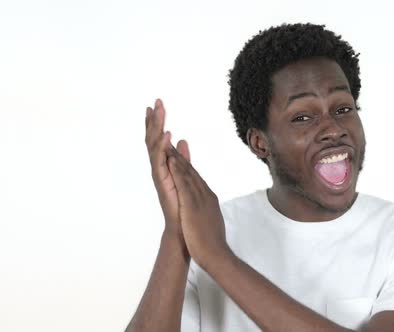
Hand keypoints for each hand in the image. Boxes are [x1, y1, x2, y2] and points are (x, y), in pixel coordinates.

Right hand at [144, 99, 190, 243]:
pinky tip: (167, 134)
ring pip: (154, 146)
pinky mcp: (162, 182)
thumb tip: (183, 141)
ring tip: (157, 111)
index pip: (158, 138)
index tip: (156, 105)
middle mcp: (159, 167)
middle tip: (155, 102)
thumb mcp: (184, 174)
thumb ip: (182, 158)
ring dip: (157, 128)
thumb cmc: (182, 204)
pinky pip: (161, 161)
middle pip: (154, 139)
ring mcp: (159, 174)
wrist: (182, 226)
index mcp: (165, 164)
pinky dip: (163, 147)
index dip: (156, 122)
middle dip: (154, 120)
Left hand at [166, 145, 230, 269]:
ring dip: (177, 157)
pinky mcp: (193, 205)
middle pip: (191, 171)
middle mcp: (206, 195)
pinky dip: (178, 170)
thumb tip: (204, 212)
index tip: (177, 152)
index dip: (185, 164)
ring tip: (168, 142)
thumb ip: (206, 214)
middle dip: (180, 155)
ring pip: (188, 173)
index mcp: (208, 199)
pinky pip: (185, 184)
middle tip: (170, 139)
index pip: (195, 178)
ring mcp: (200, 199)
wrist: (217, 255)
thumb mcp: (208, 223)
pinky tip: (171, 160)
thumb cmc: (212, 243)